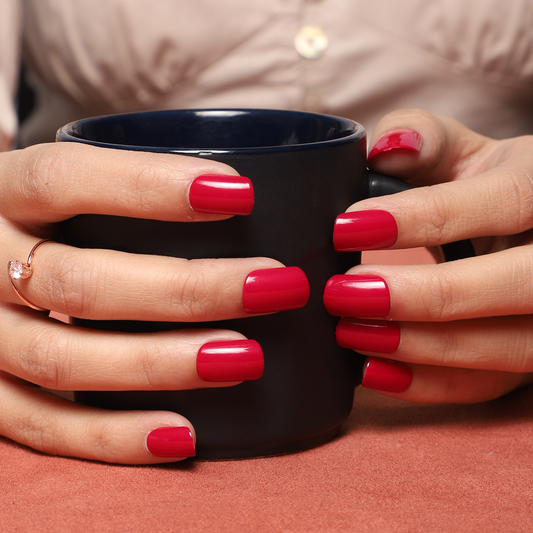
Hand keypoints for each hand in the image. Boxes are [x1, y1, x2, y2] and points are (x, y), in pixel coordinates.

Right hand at [0, 142, 307, 462]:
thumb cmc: (41, 223)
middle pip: (80, 282)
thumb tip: (237, 190)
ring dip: (161, 364)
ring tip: (246, 358)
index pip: (63, 179)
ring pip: (63, 359)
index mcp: (1, 193)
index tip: (241, 195)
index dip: (149, 186)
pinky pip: (42, 426)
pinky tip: (184, 436)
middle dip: (187, 289)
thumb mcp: (58, 192)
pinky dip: (113, 435)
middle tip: (275, 285)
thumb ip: (118, 185)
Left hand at [324, 109, 532, 402]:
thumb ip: (427, 140)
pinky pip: (490, 385)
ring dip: (421, 347)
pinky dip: (430, 385)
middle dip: (427, 296)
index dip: (423, 217)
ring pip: (508, 347)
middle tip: (343, 293)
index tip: (346, 227)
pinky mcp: (532, 356)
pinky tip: (373, 371)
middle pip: (519, 286)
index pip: (503, 204)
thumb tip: (386, 146)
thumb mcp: (471, 155)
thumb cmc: (493, 190)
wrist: (532, 235)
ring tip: (349, 333)